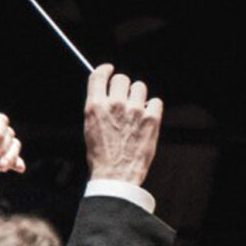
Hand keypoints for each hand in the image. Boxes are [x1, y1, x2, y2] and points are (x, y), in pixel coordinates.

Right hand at [82, 63, 163, 185]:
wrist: (116, 175)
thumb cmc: (102, 156)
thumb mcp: (90, 128)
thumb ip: (98, 108)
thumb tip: (105, 94)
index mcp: (95, 107)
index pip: (99, 75)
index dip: (105, 70)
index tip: (109, 70)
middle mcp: (115, 104)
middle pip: (122, 78)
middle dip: (123, 86)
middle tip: (124, 97)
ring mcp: (135, 110)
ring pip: (140, 87)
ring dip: (138, 96)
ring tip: (135, 111)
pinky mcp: (152, 118)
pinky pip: (155, 101)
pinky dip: (152, 108)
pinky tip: (146, 119)